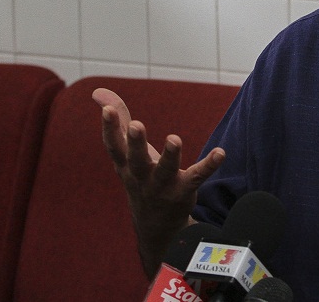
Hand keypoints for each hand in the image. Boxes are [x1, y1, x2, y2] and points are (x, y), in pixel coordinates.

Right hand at [93, 88, 224, 275]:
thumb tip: (98, 92)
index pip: (114, 146)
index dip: (109, 128)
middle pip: (137, 160)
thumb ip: (118, 121)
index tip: (108, 110)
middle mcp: (141, 176)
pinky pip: (197, 177)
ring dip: (170, 156)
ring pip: (166, 171)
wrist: (155, 225)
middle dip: (135, 143)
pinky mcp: (184, 191)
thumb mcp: (127, 153)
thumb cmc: (140, 177)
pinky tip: (220, 153)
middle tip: (136, 126)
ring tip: (174, 139)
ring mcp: (163, 186)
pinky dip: (209, 165)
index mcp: (126, 164)